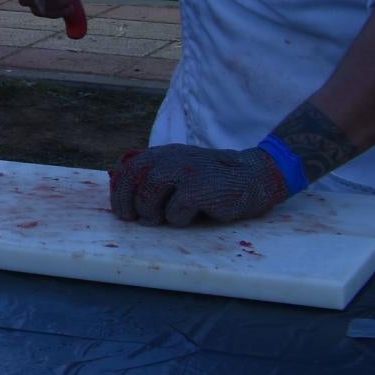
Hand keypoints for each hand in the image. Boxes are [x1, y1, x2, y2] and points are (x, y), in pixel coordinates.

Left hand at [110, 143, 289, 226]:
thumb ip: (159, 176)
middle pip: (135, 182)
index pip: (129, 169)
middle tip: (135, 220)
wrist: (254, 177)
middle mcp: (171, 159)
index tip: (121, 211)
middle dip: (130, 205)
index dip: (120, 192)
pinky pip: (174, 213)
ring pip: (149, 198)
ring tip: (165, 219)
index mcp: (164, 154)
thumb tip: (128, 202)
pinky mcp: (198, 191)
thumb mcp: (183, 168)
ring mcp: (184, 173)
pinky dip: (179, 220)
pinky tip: (195, 215)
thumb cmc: (214, 179)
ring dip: (152, 214)